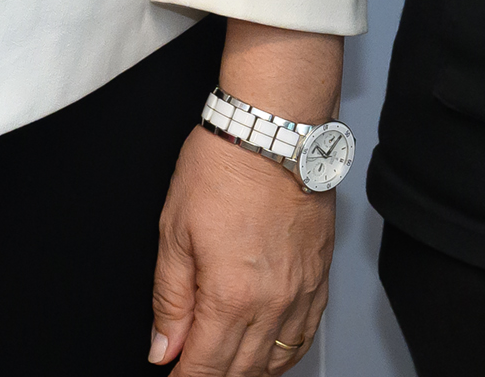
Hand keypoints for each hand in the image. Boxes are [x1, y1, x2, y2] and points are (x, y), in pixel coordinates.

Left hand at [147, 128, 334, 372]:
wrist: (274, 132)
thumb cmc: (224, 167)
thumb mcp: (174, 232)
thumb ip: (170, 299)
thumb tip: (163, 347)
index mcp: (231, 294)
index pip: (206, 365)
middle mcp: (272, 302)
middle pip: (241, 370)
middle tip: (192, 372)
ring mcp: (302, 293)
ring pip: (275, 361)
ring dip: (247, 373)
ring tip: (224, 369)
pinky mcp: (321, 279)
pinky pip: (304, 337)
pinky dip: (283, 356)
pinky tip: (267, 356)